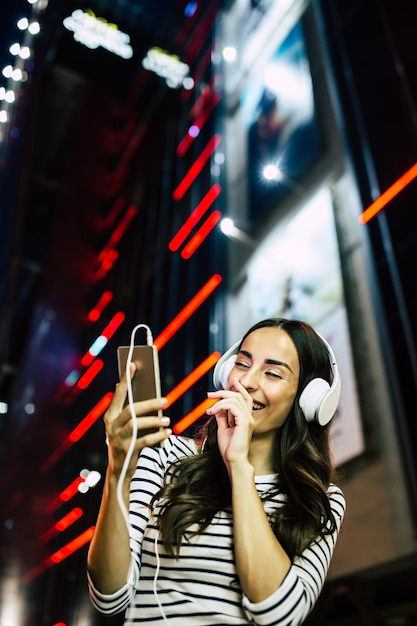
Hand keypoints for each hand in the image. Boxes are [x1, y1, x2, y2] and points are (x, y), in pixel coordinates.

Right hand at [104, 363, 170, 477]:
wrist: (119, 470)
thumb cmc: (126, 441)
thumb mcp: (124, 425)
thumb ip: (128, 409)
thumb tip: (135, 388)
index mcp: (110, 416)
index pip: (119, 395)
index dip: (126, 380)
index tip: (133, 364)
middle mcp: (111, 426)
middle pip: (131, 410)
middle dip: (149, 403)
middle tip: (165, 399)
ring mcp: (118, 439)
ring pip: (137, 425)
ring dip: (154, 420)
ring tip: (168, 419)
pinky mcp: (127, 451)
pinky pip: (144, 441)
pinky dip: (158, 436)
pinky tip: (168, 432)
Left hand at [206, 378, 253, 469]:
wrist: (234, 460)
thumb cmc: (229, 448)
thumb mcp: (223, 428)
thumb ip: (222, 417)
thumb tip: (217, 407)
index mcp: (245, 418)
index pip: (245, 397)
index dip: (239, 388)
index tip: (231, 381)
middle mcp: (248, 417)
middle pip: (238, 395)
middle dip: (223, 392)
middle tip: (210, 394)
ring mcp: (247, 419)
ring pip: (234, 399)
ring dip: (219, 401)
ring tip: (210, 410)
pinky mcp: (244, 422)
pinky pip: (232, 406)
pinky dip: (220, 406)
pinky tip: (213, 412)